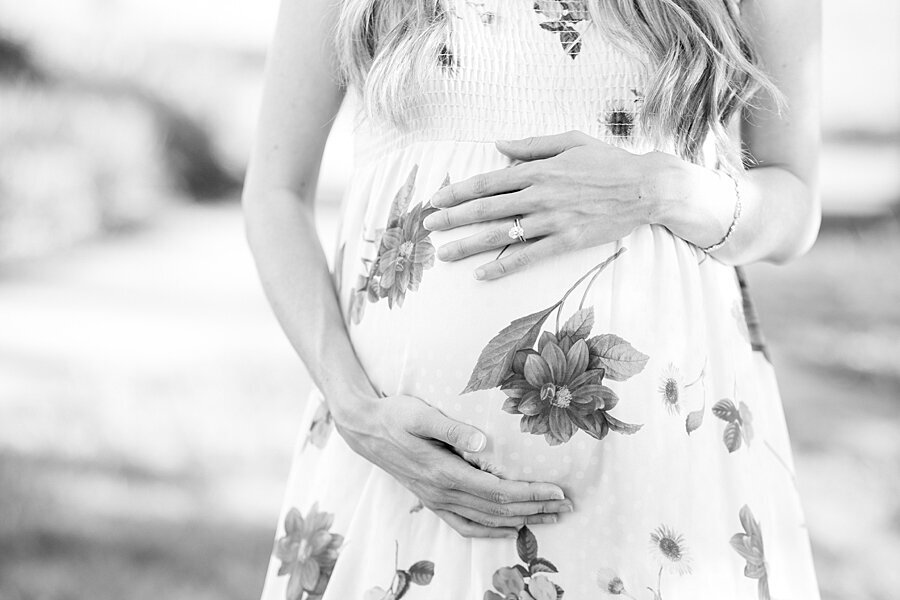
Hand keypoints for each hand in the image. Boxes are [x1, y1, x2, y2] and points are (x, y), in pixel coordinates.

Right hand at [332, 392, 573, 537]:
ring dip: (520, 521)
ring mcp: (436, 500)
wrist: (364, 429)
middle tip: (566, 506)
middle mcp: (442, 493)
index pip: (498, 491)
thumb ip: (452, 428)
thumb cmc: (395, 415)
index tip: (557, 491)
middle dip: (535, 508)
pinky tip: (508, 530)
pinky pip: (465, 525)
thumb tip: (483, 442)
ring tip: (550, 518)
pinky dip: (490, 531)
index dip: (530, 494)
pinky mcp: (432, 500)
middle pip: (498, 509)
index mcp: (444, 472)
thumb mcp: (420, 413)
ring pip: (486, 520)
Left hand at [422, 130, 675, 279]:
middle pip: (485, 208)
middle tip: (427, 228)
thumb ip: (532, 145)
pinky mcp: (566, 241)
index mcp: (537, 169)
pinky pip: (528, 256)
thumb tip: (498, 146)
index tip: (436, 200)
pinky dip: (504, 266)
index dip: (457, 191)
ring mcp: (551, 220)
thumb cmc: (609, 161)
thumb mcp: (570, 141)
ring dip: (469, 244)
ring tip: (444, 254)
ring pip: (501, 234)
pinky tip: (482, 274)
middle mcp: (539, 194)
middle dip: (452, 218)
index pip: (487, 181)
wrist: (646, 187)